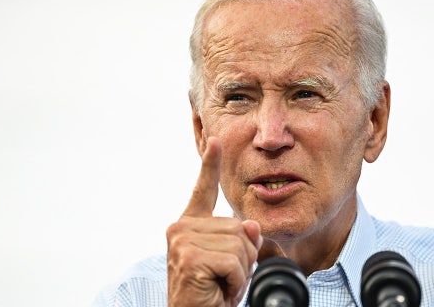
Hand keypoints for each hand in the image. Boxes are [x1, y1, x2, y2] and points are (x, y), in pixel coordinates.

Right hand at [166, 137, 262, 306]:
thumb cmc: (210, 294)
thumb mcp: (231, 263)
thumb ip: (240, 240)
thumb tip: (251, 226)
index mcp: (190, 226)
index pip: (203, 191)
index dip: (210, 165)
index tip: (215, 141)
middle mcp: (181, 228)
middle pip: (239, 227)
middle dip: (243, 258)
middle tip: (223, 278)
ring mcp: (183, 241)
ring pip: (240, 245)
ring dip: (239, 272)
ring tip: (218, 285)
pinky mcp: (190, 256)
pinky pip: (235, 262)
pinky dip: (234, 282)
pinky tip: (217, 291)